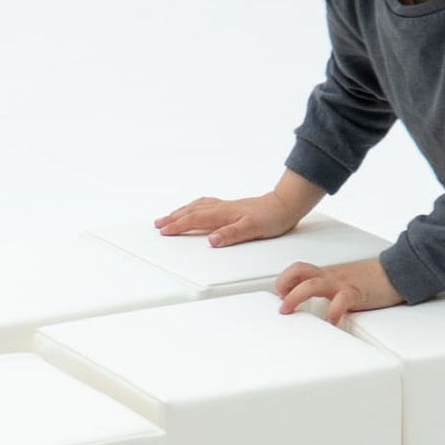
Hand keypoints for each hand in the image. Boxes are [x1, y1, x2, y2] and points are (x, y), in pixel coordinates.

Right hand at [154, 191, 301, 246]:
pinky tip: (196, 209)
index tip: (164, 230)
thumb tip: (212, 240)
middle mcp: (222, 208)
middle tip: (159, 224)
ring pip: (198, 206)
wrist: (286, 205)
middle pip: (192, 211)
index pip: (195, 219)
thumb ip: (232, 234)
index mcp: (224, 214)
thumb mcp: (253, 229)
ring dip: (182, 211)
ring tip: (170, 216)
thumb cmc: (272, 218)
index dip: (178, 225)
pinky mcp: (232, 207)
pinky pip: (207, 204)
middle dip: (173, 218)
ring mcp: (226, 206)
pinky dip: (195, 207)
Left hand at [274, 256, 402, 322]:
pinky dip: (331, 312)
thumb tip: (315, 301)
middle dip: (283, 286)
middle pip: (299, 270)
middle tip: (280, 306)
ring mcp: (342, 284)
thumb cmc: (374, 279)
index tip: (280, 295)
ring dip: (295, 297)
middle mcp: (331, 276)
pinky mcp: (357, 293)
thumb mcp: (345, 280)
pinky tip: (329, 322)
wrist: (398, 272)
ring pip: (312, 284)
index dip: (284, 280)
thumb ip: (329, 288)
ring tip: (288, 311)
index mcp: (328, 273)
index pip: (298, 269)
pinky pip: (340, 301)